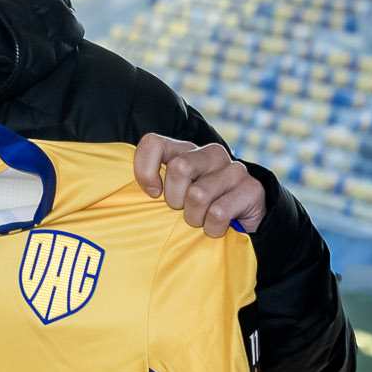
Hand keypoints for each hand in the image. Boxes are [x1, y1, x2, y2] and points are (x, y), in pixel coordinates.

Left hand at [133, 134, 265, 236]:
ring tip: (201, 221)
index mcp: (186, 150)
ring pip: (198, 195)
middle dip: (175, 200)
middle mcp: (210, 153)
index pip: (153, 143)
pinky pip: (218, 212)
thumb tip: (119, 191)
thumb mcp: (171, 198)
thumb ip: (151, 187)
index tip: (152, 194)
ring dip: (195, 219)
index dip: (145, 170)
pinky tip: (219, 227)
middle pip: (178, 168)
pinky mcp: (252, 188)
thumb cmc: (197, 212)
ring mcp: (234, 169)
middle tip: (183, 211)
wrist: (245, 227)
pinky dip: (213, 228)